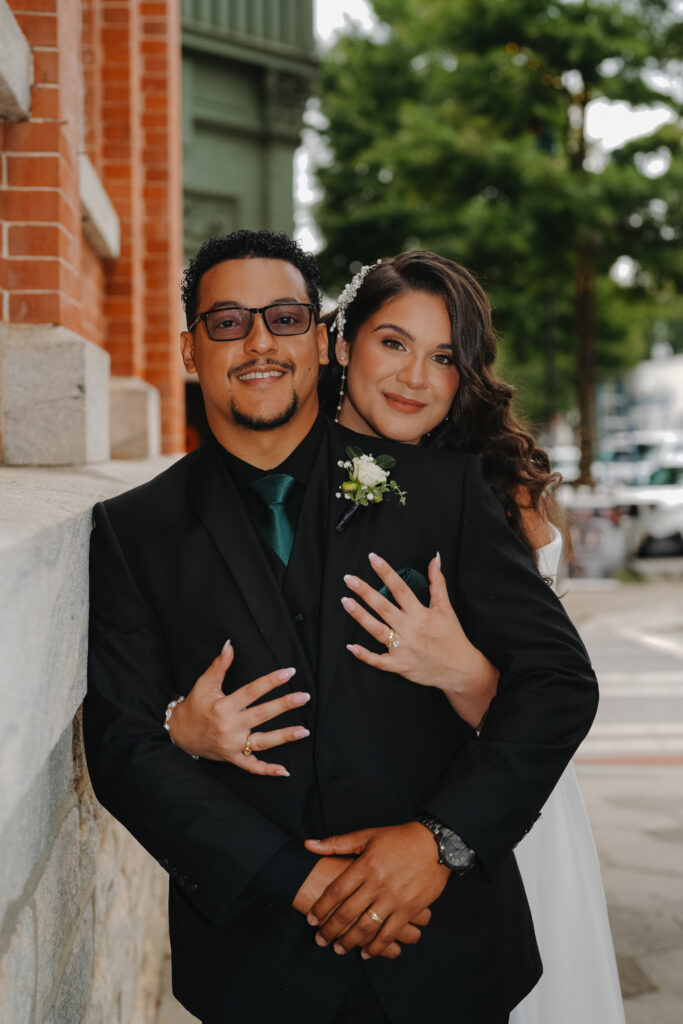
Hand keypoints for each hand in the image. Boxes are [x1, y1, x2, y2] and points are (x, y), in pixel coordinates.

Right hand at [169, 641, 310, 773]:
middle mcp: (229, 726)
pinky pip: (251, 767)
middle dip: (284, 705)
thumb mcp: (204, 684)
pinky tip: (284, 771)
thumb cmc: (194, 706)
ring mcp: (232, 745)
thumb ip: (219, 665)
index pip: (252, 691)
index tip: (290, 673)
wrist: (178, 734)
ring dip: (284, 736)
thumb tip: (229, 644)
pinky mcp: (232, 758)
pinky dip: (267, 770)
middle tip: (304, 697)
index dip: (271, 681)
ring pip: (262, 741)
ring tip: (304, 731)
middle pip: (261, 714)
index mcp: (224, 706)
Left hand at [303, 823, 448, 958]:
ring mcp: (394, 898)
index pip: (336, 891)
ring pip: (366, 927)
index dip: (321, 907)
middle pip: (348, 912)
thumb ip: (337, 843)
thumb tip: (309, 845)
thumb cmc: (399, 838)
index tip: (311, 919)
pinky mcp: (409, 909)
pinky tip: (366, 951)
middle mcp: (377, 883)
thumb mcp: (367, 835)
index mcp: (365, 865)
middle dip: (330, 929)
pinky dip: (376, 946)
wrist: (435, 844)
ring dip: (350, 941)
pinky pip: (390, 933)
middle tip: (320, 939)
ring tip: (339, 948)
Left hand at [342, 552, 498, 728]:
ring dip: (360, 616)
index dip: (386, 572)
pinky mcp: (399, 665)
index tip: (372, 558)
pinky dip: (364, 655)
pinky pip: (378, 661)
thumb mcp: (446, 608)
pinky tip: (350, 646)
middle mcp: (410, 629)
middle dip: (365, 591)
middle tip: (349, 579)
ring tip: (346, 601)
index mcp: (421, 613)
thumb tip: (434, 559)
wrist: (459, 669)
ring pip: (377, 630)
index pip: (400, 588)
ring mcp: (403, 648)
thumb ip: (438, 583)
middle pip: (383, 607)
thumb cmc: (452, 637)